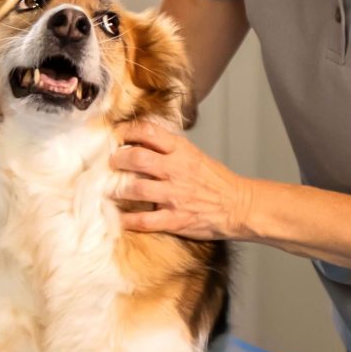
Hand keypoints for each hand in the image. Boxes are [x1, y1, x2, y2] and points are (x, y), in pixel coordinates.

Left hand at [110, 120, 252, 239]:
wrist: (239, 205)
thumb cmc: (217, 181)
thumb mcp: (195, 156)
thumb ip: (171, 150)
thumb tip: (143, 143)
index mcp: (182, 151)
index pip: (149, 132)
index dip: (128, 131)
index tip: (117, 135)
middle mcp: (176, 170)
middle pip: (137, 158)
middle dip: (118, 159)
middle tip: (111, 162)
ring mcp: (175, 195)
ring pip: (136, 189)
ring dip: (118, 190)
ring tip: (111, 190)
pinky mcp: (175, 219)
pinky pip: (144, 220)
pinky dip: (128, 220)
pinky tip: (120, 219)